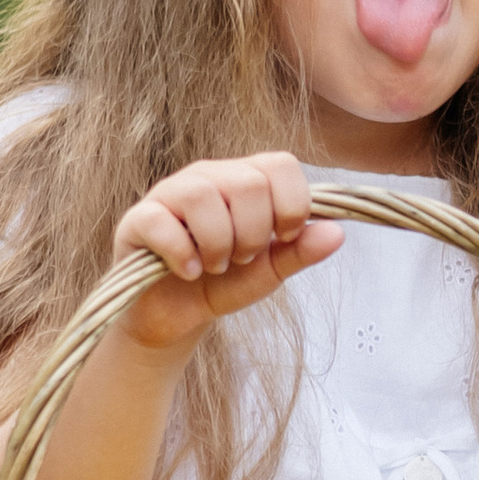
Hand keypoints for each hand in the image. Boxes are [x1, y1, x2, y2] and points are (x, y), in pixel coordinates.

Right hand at [111, 151, 343, 350]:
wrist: (176, 316)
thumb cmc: (223, 283)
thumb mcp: (270, 271)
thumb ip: (300, 251)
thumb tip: (339, 233)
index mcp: (246, 179)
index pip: (281, 164)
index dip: (291, 205)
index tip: (282, 239)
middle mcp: (209, 176)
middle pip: (248, 183)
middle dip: (253, 235)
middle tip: (241, 259)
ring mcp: (170, 192)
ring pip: (203, 196)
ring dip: (218, 245)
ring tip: (214, 266)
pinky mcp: (139, 218)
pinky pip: (163, 222)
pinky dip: (183, 255)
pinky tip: (188, 271)